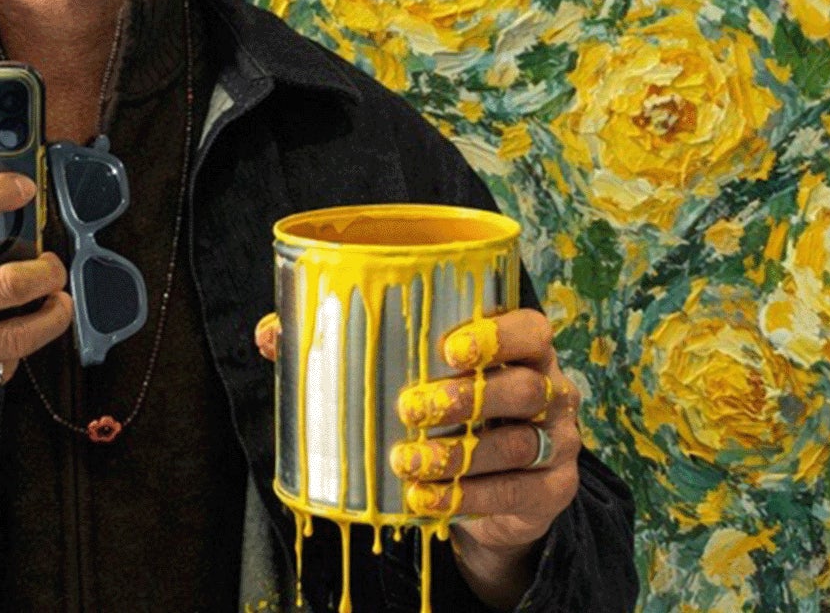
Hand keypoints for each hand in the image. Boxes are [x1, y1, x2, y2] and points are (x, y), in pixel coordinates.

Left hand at [254, 308, 581, 605]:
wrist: (490, 490)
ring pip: (517, 444)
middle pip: (523, 387)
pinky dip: (466, 498)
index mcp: (521, 349)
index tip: (447, 346)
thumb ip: (345, 350)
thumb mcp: (408, 377)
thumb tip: (273, 336)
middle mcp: (550, 389)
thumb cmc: (444, 412)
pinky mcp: (551, 489)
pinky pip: (515, 493)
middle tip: (408, 407)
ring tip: (405, 462)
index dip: (496, 334)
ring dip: (457, 455)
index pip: (529, 329)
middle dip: (463, 398)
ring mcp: (556, 442)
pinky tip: (424, 500)